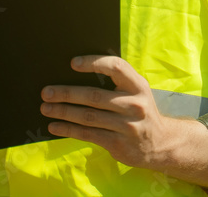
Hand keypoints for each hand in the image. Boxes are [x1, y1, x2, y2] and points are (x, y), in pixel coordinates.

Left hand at [39, 55, 179, 170]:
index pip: (116, 68)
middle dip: (67, 93)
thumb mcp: (138, 92)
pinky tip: (55, 126)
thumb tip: (78, 71)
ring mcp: (126, 126)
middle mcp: (134, 104)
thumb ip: (118, 82)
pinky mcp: (118, 144)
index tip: (72, 63)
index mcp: (138, 86)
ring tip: (45, 108)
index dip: (93, 63)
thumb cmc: (142, 111)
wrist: (162, 144)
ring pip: (88, 117)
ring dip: (63, 112)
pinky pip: (88, 134)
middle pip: (94, 96)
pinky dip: (68, 130)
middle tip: (47, 92)